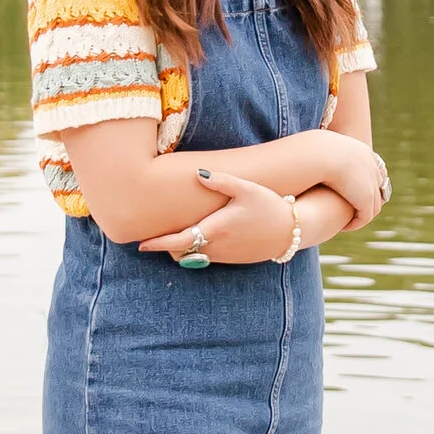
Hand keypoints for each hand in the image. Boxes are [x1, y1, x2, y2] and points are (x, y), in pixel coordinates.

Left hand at [140, 175, 297, 266]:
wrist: (292, 231)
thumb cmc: (269, 207)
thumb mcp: (248, 188)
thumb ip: (222, 180)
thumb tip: (199, 172)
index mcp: (217, 229)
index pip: (179, 241)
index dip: (158, 244)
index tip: (141, 244)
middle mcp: (218, 247)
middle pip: (182, 253)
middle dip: (168, 246)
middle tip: (154, 235)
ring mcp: (226, 256)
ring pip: (194, 258)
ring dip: (182, 249)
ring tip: (175, 234)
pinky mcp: (233, 260)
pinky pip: (207, 259)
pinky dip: (197, 251)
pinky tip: (200, 236)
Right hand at [315, 136, 390, 228]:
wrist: (319, 155)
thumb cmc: (311, 151)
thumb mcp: (317, 150)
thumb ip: (321, 154)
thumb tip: (315, 157)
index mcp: (362, 152)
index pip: (372, 170)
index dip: (365, 183)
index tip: (353, 193)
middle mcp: (372, 166)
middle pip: (378, 187)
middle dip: (369, 200)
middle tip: (354, 211)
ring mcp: (372, 183)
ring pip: (373, 205)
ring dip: (361, 215)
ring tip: (347, 222)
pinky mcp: (367, 198)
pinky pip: (365, 217)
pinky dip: (356, 223)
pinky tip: (343, 227)